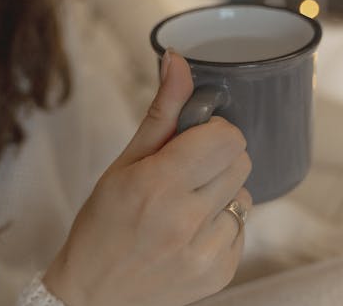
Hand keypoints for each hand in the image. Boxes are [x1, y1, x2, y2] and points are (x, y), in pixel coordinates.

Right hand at [43, 51, 252, 305]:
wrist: (96, 294)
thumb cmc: (103, 223)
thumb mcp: (124, 163)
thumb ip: (162, 112)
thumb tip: (178, 60)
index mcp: (158, 185)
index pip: (227, 138)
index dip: (216, 131)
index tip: (198, 138)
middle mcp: (187, 220)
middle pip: (242, 161)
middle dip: (220, 158)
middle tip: (189, 172)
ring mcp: (208, 251)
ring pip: (246, 195)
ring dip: (223, 192)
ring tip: (188, 207)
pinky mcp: (223, 272)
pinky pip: (242, 227)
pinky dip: (223, 223)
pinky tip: (193, 232)